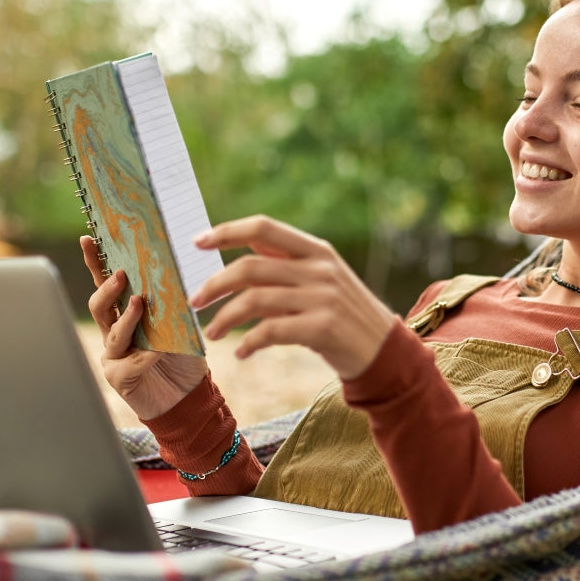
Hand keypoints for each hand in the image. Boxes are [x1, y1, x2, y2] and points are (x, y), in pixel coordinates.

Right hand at [81, 236, 208, 419]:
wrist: (190, 397)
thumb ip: (169, 304)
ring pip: (112, 333)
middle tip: (120, 274)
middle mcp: (114, 332)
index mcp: (125, 314)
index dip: (95, 262)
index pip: (107, 284)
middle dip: (107, 289)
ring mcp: (113, 355)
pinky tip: (159, 353)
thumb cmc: (183, 357)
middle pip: (98, 305)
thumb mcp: (180, 324)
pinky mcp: (119, 378)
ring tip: (139, 303)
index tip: (88, 237)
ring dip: (126, 318)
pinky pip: (129, 363)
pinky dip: (147, 356)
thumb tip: (170, 275)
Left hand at [190, 215, 398, 380]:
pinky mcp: (323, 328)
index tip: (196, 242)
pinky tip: (241, 353)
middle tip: (194, 302)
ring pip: (254, 300)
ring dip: (225, 318)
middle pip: (250, 267)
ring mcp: (323, 298)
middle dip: (214, 284)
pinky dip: (248, 343)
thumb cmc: (345, 315)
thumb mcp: (324, 278)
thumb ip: (289, 260)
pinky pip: (270, 331)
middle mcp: (319, 269)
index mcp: (317, 250)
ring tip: (211, 334)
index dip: (227, 232)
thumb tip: (245, 243)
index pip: (264, 228)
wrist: (385, 351)